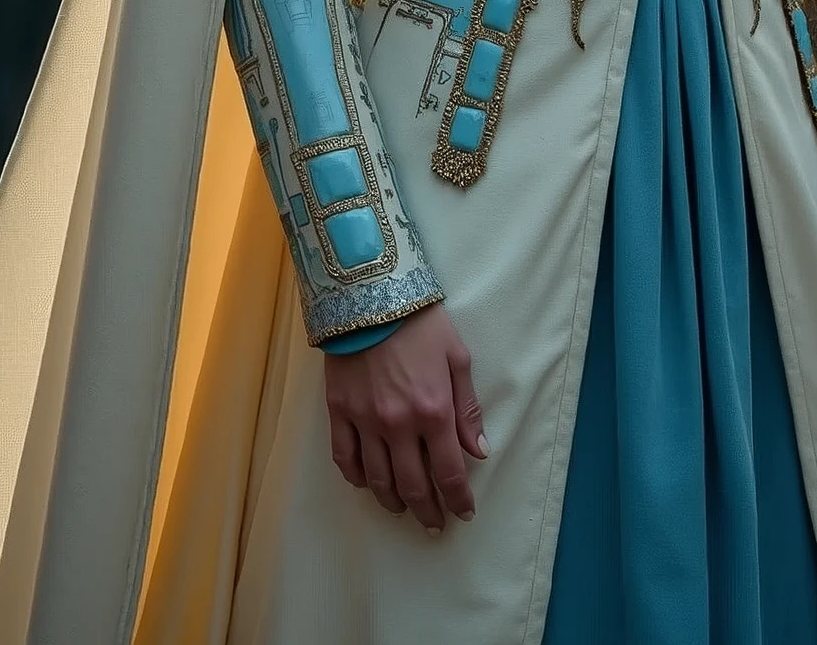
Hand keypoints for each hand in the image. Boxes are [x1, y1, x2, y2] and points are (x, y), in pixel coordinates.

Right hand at [325, 302, 486, 531]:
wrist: (371, 294)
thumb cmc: (420, 322)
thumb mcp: (457, 358)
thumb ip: (467, 409)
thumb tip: (478, 451)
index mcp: (433, 411)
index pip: (448, 473)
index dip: (458, 499)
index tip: (463, 513)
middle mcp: (399, 425)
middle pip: (413, 486)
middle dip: (427, 511)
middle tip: (434, 523)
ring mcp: (365, 421)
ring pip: (378, 480)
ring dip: (393, 502)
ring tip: (403, 509)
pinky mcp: (339, 411)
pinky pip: (345, 458)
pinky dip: (356, 478)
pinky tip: (366, 483)